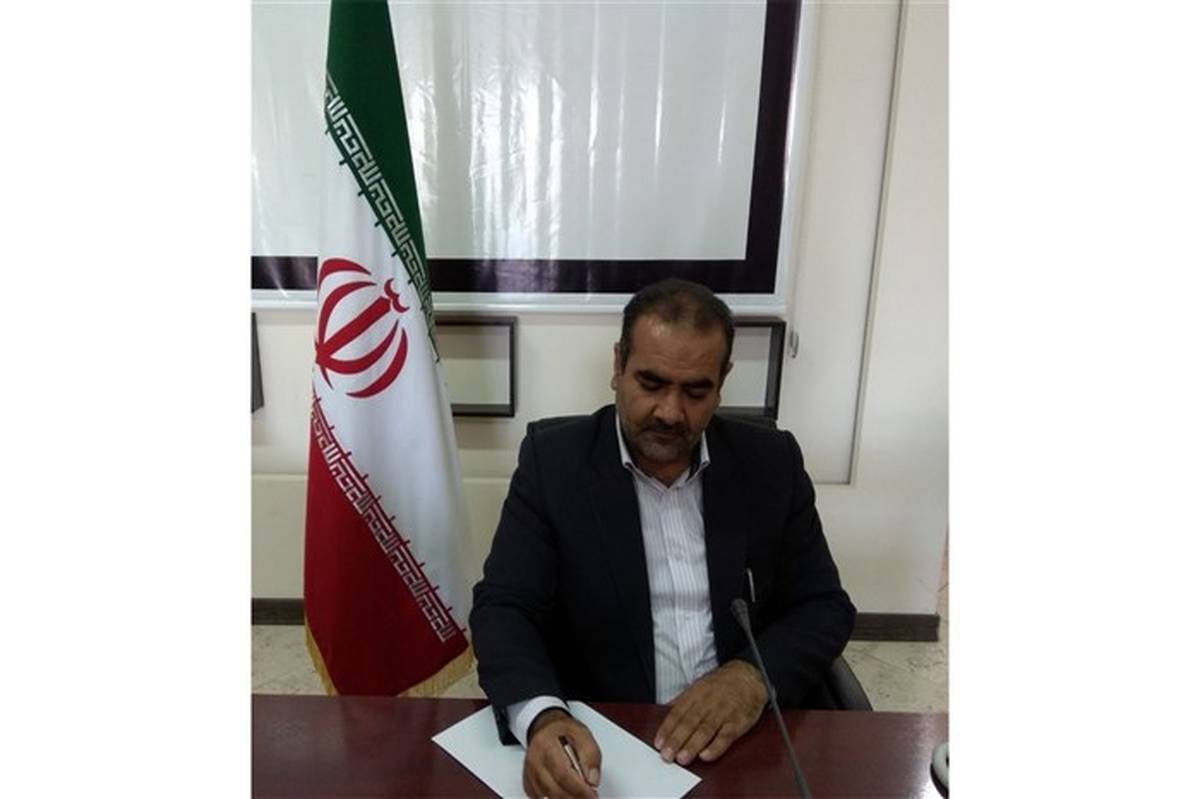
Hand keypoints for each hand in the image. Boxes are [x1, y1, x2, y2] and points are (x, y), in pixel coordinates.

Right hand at [523, 709, 601, 798]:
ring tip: (580, 794)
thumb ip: (591, 754)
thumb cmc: (563, 731)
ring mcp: (529, 772)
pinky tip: (567, 793)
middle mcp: (534, 759)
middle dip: (574, 796)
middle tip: (589, 796)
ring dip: (567, 798)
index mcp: (546, 744)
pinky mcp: (528, 782)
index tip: (593, 793)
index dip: (579, 788)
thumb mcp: (582, 734)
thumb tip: (593, 779)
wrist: (545, 728)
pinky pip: (540, 797)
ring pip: (547, 795)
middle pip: (553, 788)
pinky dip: (556, 797)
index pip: (562, 773)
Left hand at [653, 660, 767, 765]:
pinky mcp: (738, 722)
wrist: (749, 676)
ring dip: (692, 745)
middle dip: (677, 740)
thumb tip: (664, 712)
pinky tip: (706, 755)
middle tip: (666, 755)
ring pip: (706, 730)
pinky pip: (726, 736)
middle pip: (690, 722)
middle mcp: (708, 702)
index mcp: (696, 693)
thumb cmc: (721, 685)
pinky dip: (716, 747)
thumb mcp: (699, 686)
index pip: (678, 712)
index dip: (667, 729)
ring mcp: (723, 712)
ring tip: (682, 759)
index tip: (658, 743)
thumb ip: (682, 700)